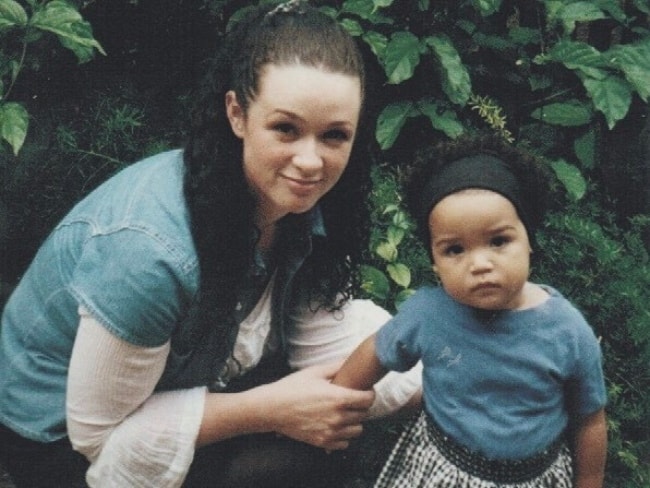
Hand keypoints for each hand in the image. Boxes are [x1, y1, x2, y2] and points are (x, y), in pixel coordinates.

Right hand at [260, 362, 374, 450]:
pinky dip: (343, 435)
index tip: (364, 390)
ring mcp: (331, 432)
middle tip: (352, 399)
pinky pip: (345, 443)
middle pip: (364, 414)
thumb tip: (351, 359)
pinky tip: (335, 425)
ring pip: (357, 430)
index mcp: (339, 398)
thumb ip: (336, 366)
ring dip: (354, 421)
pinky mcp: (323, 442)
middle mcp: (338, 417)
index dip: (369, 393)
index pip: (369, 399)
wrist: (272, 408)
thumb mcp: (315, 372)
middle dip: (361, 406)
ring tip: (344, 413)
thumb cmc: (292, 387)